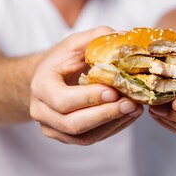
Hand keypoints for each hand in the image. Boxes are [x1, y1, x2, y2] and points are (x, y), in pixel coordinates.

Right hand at [29, 26, 143, 144]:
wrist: (48, 79)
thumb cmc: (61, 60)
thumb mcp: (74, 43)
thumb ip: (96, 37)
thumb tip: (123, 36)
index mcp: (40, 86)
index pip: (62, 100)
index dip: (89, 98)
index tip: (114, 90)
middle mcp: (41, 111)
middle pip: (73, 123)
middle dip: (105, 114)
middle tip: (131, 103)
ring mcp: (52, 128)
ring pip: (83, 136)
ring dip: (112, 123)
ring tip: (135, 109)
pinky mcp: (65, 137)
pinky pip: (90, 139)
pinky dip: (111, 129)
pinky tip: (128, 116)